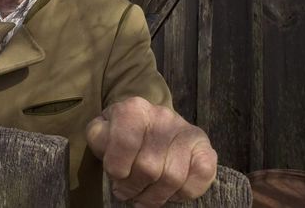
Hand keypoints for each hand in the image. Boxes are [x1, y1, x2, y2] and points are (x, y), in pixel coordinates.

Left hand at [86, 97, 216, 206]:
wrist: (146, 124)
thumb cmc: (120, 133)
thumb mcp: (101, 131)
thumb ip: (99, 138)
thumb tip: (111, 153)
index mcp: (134, 108)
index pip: (125, 142)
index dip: (117, 168)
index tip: (115, 176)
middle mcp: (163, 116)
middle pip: (148, 166)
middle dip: (133, 187)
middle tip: (125, 192)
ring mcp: (186, 131)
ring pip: (172, 177)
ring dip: (154, 196)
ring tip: (142, 196)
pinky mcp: (204, 147)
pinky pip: (201, 177)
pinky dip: (182, 193)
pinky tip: (167, 192)